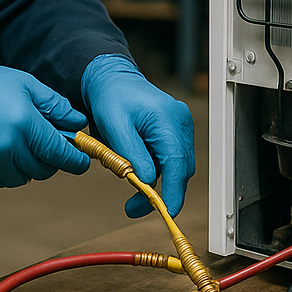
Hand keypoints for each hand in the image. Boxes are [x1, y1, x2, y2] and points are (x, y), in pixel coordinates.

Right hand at [0, 57, 89, 187]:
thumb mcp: (25, 84)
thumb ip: (55, 105)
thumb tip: (78, 123)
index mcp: (24, 122)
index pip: (59, 153)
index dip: (75, 160)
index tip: (82, 161)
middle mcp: (10, 146)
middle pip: (45, 168)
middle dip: (50, 158)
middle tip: (43, 140)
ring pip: (26, 177)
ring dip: (29, 164)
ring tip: (17, 140)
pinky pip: (5, 180)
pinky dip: (9, 169)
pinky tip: (1, 148)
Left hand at [81, 54, 195, 217]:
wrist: (111, 79)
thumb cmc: (111, 97)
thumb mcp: (114, 126)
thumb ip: (132, 155)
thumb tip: (148, 181)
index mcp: (167, 118)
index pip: (177, 163)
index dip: (174, 192)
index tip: (166, 212)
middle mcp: (180, 123)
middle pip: (180, 169)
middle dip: (159, 191)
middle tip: (132, 206)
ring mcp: (180, 127)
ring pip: (176, 167)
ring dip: (156, 180)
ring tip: (127, 178)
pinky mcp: (175, 132)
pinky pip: (170, 158)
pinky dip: (156, 168)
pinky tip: (136, 165)